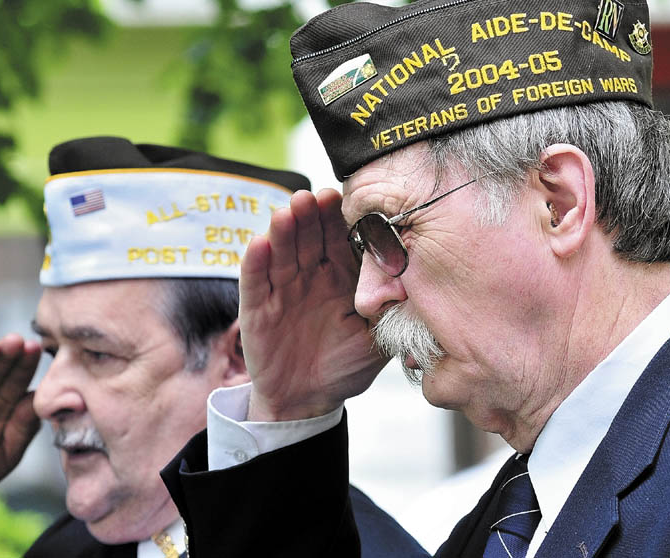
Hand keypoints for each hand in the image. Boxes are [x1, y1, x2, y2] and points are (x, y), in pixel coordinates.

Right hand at [240, 189, 387, 420]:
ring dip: (284, 231)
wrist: (307, 401)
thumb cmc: (345, 367)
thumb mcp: (376, 341)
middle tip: (315, 196)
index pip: (340, 241)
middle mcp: (311, 276)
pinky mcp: (257, 308)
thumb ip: (390, 313)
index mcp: (341, 278)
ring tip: (287, 211)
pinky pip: (255, 282)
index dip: (341, 220)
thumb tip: (414, 288)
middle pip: (310, 238)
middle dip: (312, 216)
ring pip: (282, 253)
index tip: (346, 199)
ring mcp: (282, 289)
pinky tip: (258, 243)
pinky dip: (255, 263)